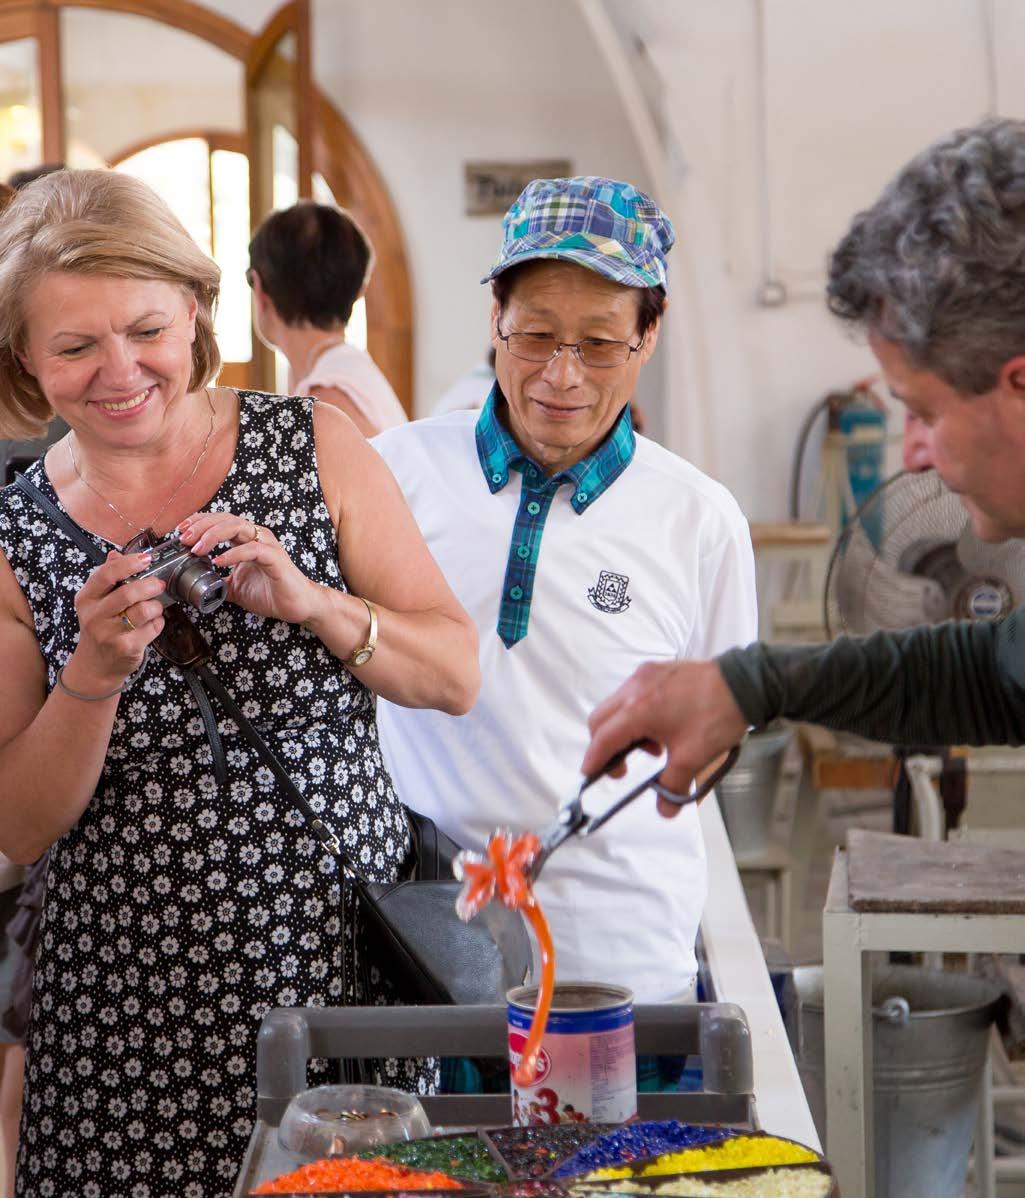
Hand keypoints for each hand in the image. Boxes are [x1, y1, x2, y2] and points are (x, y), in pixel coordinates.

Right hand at [68, 549, 166, 688]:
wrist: (95, 666)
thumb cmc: (100, 628)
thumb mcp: (95, 603)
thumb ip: (106, 578)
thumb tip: (115, 554)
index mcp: (86, 599)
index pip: (106, 574)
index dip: (129, 563)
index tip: (146, 558)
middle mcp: (95, 616)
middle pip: (128, 593)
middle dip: (150, 585)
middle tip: (159, 584)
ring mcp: (110, 634)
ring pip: (144, 611)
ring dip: (156, 606)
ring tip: (155, 607)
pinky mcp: (126, 647)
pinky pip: (152, 628)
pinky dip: (158, 623)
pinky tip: (152, 624)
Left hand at [177, 512, 322, 624]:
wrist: (298, 606)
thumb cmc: (271, 594)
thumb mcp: (235, 588)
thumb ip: (218, 581)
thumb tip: (196, 585)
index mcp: (246, 539)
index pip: (219, 521)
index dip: (199, 522)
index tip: (180, 531)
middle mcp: (257, 536)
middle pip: (225, 519)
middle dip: (201, 526)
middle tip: (184, 538)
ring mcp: (267, 545)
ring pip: (237, 527)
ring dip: (213, 535)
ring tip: (197, 548)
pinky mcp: (275, 558)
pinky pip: (251, 549)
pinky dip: (233, 553)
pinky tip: (218, 561)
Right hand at [583, 660, 747, 816]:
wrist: (744, 683)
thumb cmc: (718, 714)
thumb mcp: (693, 757)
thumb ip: (672, 785)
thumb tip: (665, 809)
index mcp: (639, 709)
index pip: (603, 739)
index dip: (594, 760)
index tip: (589, 775)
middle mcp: (635, 687)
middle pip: (601, 719)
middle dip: (605, 745)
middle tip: (622, 766)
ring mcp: (645, 675)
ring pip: (616, 705)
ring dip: (623, 729)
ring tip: (652, 747)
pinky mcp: (656, 669)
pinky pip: (632, 693)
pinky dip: (636, 713)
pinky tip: (661, 727)